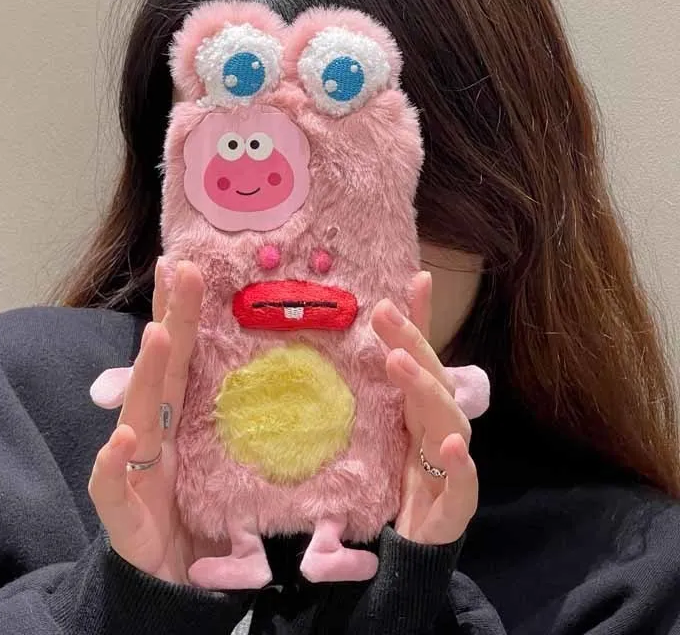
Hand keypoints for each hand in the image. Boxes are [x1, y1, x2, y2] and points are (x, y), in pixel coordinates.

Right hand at [88, 259, 215, 583]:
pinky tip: (122, 438)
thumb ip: (233, 421)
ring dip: (144, 373)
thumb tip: (270, 372)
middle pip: (161, 369)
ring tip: (155, 335)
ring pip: (137, 412)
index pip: (182, 355)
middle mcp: (153, 432)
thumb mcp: (220, 460)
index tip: (187, 265)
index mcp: (179, 418)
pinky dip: (113, 462)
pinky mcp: (123, 511)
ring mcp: (133, 468)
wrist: (167, 580)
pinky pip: (112, 485)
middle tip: (178, 270)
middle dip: (168, 319)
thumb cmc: (197, 514)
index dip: (181, 311)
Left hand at [370, 271, 478, 544]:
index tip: (418, 277)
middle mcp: (440, 424)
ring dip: (426, 388)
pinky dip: (459, 461)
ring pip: (447, 417)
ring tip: (401, 363)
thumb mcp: (385, 431)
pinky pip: (463, 479)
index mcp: (420, 406)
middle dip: (411, 342)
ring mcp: (453, 459)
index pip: (423, 355)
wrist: (419, 542)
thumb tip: (356, 352)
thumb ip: (380, 396)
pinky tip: (450, 444)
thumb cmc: (402, 478)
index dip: (422, 318)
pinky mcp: (459, 499)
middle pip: (432, 377)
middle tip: (383, 312)